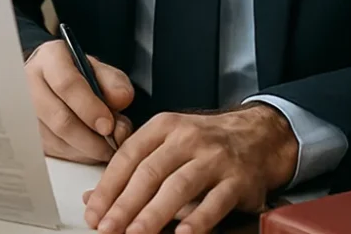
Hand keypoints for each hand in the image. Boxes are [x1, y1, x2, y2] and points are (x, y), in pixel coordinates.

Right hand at [26, 40, 134, 163]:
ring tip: (105, 146)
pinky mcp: (26, 133)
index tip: (108, 125)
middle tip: (111, 144)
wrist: (55, 81)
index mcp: (50, 58)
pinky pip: (53, 152)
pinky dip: (76, 155)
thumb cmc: (78, 76)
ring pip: (55, 140)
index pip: (66, 84)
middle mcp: (30, 82)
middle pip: (59, 118)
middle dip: (90, 138)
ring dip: (85, 150)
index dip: (90, 108)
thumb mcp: (100, 71)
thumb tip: (120, 99)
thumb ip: (114, 83)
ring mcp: (24, 109)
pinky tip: (89, 149)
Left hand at [82, 105, 297, 233]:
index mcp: (164, 127)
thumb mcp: (166, 143)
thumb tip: (92, 199)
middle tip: (108, 228)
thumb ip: (132, 169)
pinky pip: (215, 201)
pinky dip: (198, 220)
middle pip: (150, 173)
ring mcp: (214, 158)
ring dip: (154, 214)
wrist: (258, 136)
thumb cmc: (204, 143)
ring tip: (135, 233)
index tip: (94, 211)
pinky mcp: (238, 180)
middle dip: (125, 204)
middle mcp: (188, 138)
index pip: (129, 156)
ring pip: (178, 186)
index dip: (109, 186)